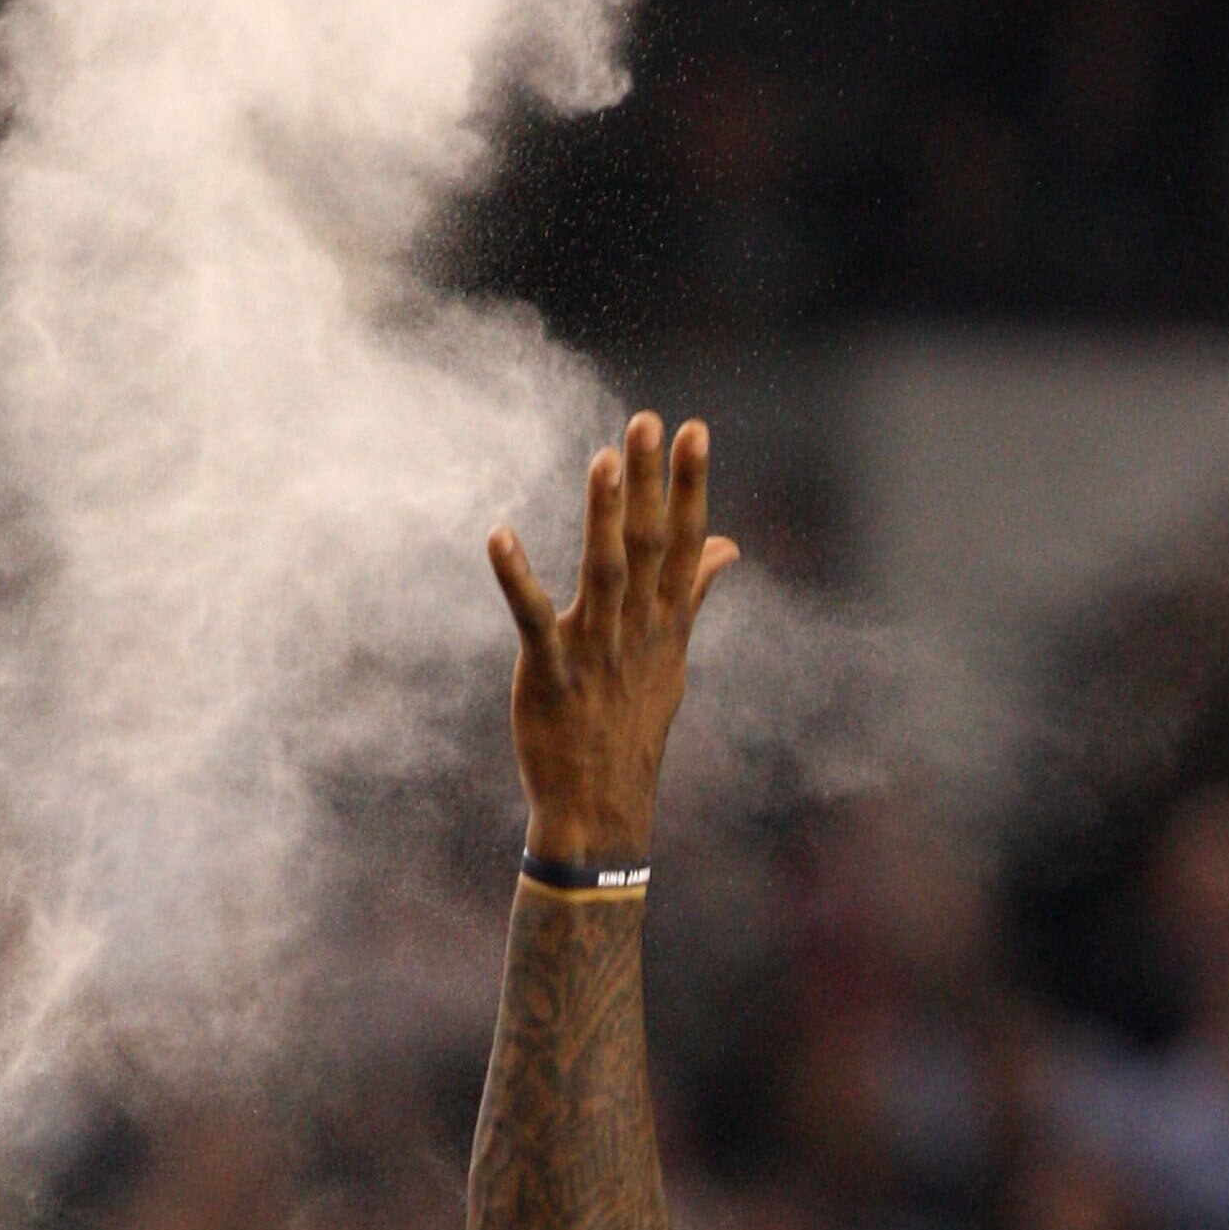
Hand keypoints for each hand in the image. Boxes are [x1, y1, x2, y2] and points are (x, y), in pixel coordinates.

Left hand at [487, 415, 738, 865]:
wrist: (603, 809)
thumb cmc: (633, 726)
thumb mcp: (673, 655)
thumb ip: (694, 592)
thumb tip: (728, 547)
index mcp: (667, 621)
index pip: (686, 541)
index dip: (691, 484)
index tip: (695, 429)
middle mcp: (638, 629)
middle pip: (648, 545)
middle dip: (652, 482)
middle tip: (649, 420)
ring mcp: (596, 650)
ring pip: (604, 572)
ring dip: (603, 516)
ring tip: (604, 460)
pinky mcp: (551, 673)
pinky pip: (533, 619)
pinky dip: (517, 578)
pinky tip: (500, 535)